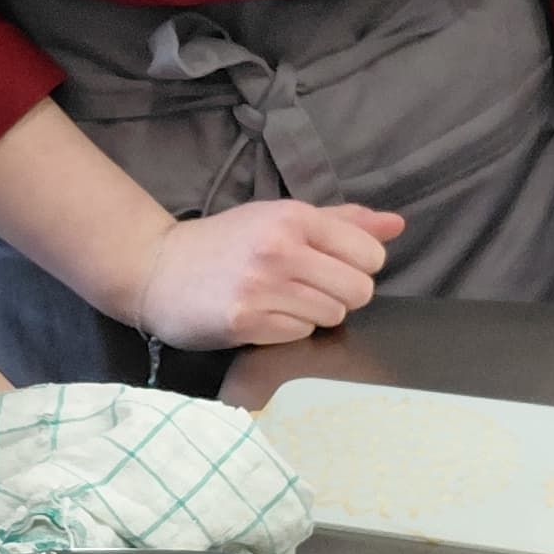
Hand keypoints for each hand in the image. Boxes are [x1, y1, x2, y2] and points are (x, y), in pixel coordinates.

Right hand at [132, 201, 405, 349]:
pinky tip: (262, 315)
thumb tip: (397, 224)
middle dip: (340, 294)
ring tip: (280, 300)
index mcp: (294, 217)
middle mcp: (280, 249)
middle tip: (307, 287)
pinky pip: (299, 335)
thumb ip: (342, 222)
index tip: (330, 266)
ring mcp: (261, 287)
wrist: (157, 268)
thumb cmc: (226, 243)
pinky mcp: (244, 322)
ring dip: (312, 314)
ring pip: (332, 316)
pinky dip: (286, 330)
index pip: (370, 254)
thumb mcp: (280, 218)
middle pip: (359, 290)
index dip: (358, 266)